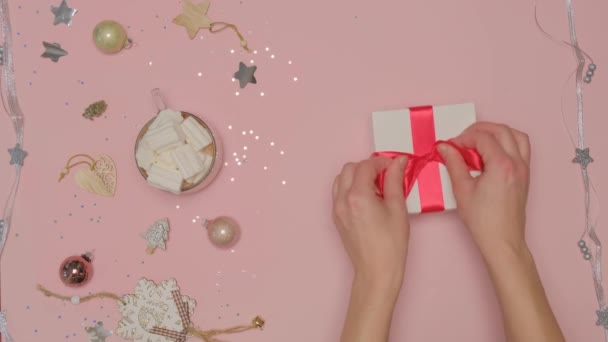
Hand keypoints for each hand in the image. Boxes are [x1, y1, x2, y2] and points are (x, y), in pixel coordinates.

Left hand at [332, 156, 408, 291]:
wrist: (376, 271)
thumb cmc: (391, 244)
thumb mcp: (398, 209)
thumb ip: (395, 180)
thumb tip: (398, 161)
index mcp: (357, 196)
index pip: (366, 165)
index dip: (382, 162)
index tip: (395, 166)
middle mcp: (342, 200)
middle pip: (349, 168)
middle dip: (368, 167)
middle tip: (386, 175)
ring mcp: (337, 209)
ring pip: (341, 179)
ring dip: (357, 176)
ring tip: (376, 188)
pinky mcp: (337, 218)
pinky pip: (339, 193)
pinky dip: (351, 188)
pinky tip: (368, 199)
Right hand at [438, 122, 530, 255]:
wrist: (502, 240)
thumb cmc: (482, 220)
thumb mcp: (462, 190)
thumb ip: (454, 163)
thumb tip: (445, 147)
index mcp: (501, 165)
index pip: (482, 137)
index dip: (463, 138)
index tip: (451, 146)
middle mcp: (517, 163)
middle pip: (501, 130)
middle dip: (479, 129)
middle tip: (463, 139)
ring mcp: (524, 168)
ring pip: (516, 135)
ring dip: (497, 132)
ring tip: (479, 141)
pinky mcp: (525, 175)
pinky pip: (522, 147)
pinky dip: (508, 142)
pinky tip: (492, 152)